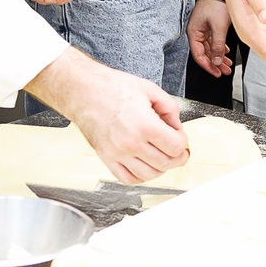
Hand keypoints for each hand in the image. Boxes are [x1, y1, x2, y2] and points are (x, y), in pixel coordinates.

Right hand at [28, 48, 187, 182]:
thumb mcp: (149, 89)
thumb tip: (177, 127)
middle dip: (177, 157)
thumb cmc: (112, 87)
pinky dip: (140, 176)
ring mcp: (117, 154)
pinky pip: (128, 179)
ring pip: (149, 175)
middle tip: (178, 149)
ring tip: (161, 156)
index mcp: (145, 125)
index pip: (176, 147)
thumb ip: (169, 108)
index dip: (183, 142)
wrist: (83, 91)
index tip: (180, 136)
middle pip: (166, 163)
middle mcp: (131, 143)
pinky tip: (144, 164)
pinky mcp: (106, 158)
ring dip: (161, 168)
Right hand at [188, 0, 233, 76]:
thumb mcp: (218, 27)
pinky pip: (214, 40)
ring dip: (219, 57)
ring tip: (228, 65)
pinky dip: (220, 48)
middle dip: (215, 63)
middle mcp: (197, 31)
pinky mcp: (210, 25)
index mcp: (194, 32)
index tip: (216, 72)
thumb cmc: (216, 3)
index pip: (198, 55)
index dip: (208, 66)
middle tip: (224, 71)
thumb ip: (217, 46)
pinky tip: (226, 52)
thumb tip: (216, 61)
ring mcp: (203, 28)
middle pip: (205, 53)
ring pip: (210, 48)